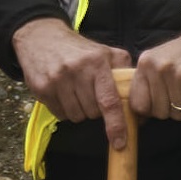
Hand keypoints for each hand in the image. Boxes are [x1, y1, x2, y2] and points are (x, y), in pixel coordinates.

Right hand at [14, 21, 128, 125]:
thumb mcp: (105, 52)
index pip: (109, 101)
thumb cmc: (78, 49)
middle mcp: (76, 71)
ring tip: (75, 92)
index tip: (120, 143)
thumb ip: (124, 72)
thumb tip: (139, 104)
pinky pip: (59, 114)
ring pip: (76, 116)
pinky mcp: (41, 88)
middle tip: (90, 93)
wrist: (41, 36)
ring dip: (79, 110)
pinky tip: (62, 92)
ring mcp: (56, 80)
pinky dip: (64, 109)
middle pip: (92, 112)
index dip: (116, 125)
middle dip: (95, 109)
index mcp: (96, 63)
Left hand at [129, 29, 180, 120]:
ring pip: (177, 114)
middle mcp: (160, 69)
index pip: (138, 104)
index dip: (149, 110)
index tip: (158, 106)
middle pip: (159, 112)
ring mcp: (179, 76)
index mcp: (145, 64)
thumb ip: (146, 82)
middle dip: (170, 110)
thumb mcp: (157, 60)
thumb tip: (139, 114)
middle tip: (179, 95)